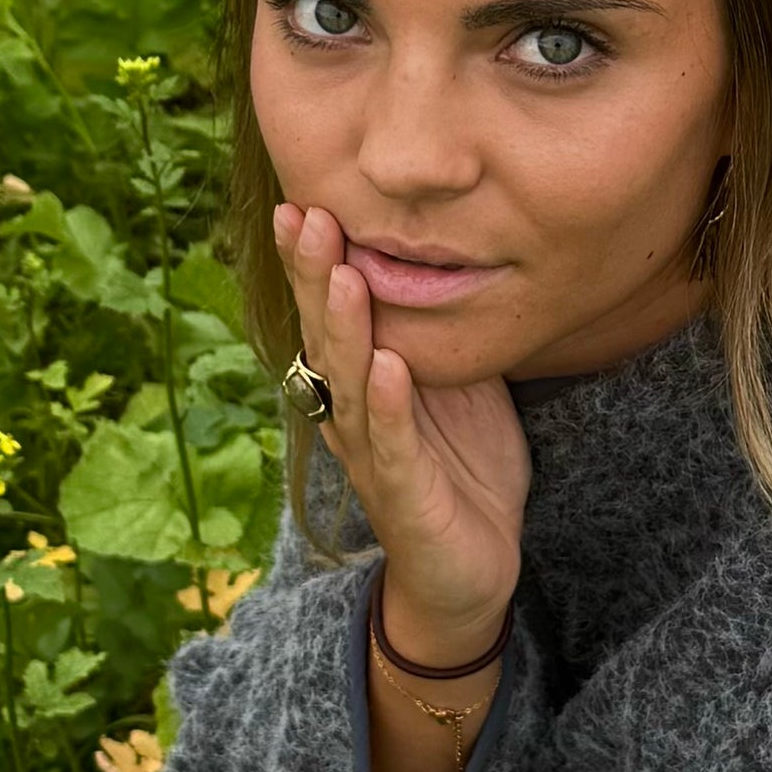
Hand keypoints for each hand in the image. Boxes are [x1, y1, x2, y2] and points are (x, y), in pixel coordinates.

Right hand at [273, 199, 528, 659]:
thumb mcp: (454, 386)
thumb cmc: (458, 472)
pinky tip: (390, 368)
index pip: (329, 313)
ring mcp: (374, 457)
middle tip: (304, 213)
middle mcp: (352, 416)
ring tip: (341, 276)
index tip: (303, 199)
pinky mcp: (406, 498)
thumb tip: (446, 257)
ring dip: (345, 329)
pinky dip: (391, 407)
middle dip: (312, 275)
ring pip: (351, 384)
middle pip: (325, 336)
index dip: (313, 260)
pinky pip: (395, 446)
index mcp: (360, 385)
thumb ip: (437, 332)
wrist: (468, 573)